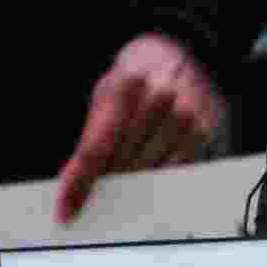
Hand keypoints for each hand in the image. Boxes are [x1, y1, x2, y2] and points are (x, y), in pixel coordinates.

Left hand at [55, 32, 223, 222]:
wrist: (178, 56)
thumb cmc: (134, 80)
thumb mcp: (105, 97)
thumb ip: (91, 139)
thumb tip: (73, 185)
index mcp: (127, 85)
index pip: (96, 149)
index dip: (79, 183)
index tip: (66, 210)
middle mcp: (160, 99)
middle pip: (122, 164)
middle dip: (107, 179)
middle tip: (99, 183)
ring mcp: (184, 115)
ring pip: (147, 170)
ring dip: (132, 175)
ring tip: (128, 159)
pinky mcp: (200, 131)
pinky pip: (170, 168)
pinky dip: (155, 170)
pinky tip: (151, 154)